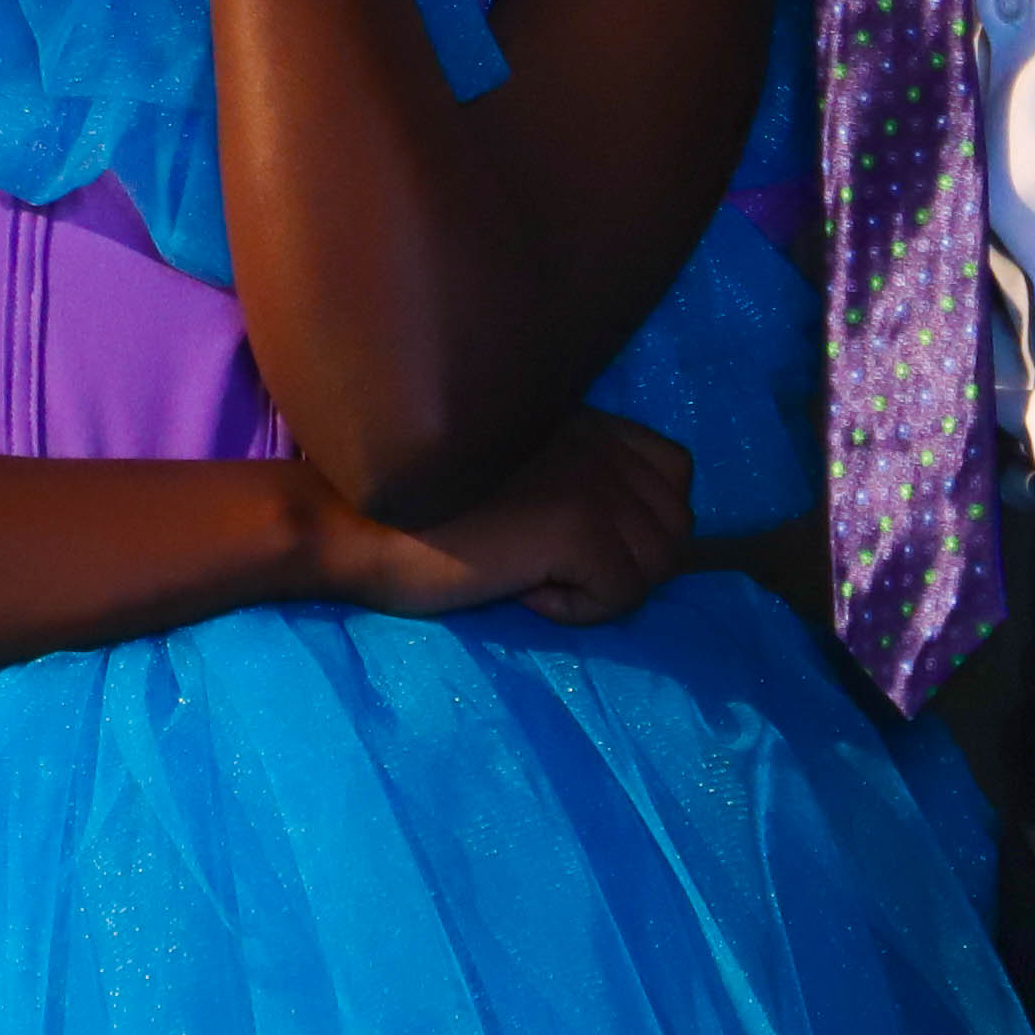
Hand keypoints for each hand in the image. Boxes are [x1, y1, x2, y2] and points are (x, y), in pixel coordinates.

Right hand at [315, 410, 695, 629]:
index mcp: (587, 425)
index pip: (677, 473)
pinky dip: (578, 610)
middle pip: (677, 528)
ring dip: (605, 589)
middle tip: (563, 572)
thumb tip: (625, 538)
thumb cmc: (418, 511)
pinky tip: (525, 590)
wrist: (357, 525)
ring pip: (658, 566)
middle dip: (629, 566)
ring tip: (542, 579)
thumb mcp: (508, 473)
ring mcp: (593, 481)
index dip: (643, 525)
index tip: (580, 546)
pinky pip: (621, 596)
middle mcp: (599, 442)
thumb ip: (568, 477)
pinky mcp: (578, 526)